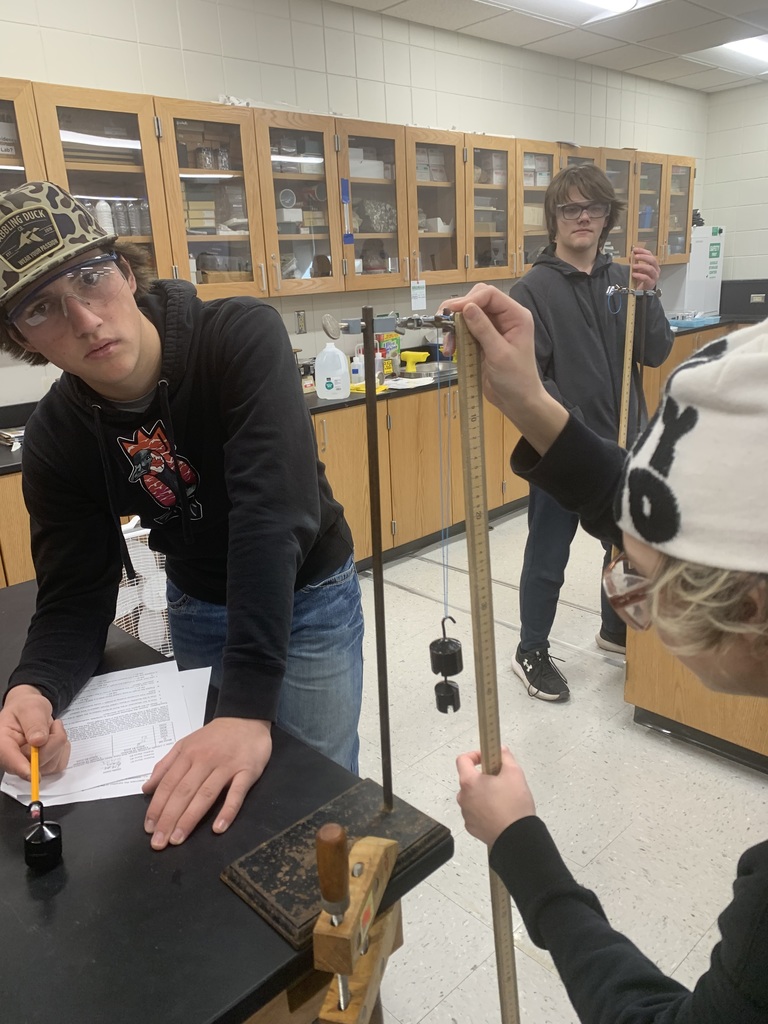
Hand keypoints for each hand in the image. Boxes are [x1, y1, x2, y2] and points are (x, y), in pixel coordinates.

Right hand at [0, 685, 69, 777]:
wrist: (31, 711)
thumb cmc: (26, 708)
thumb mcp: (30, 707)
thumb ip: (33, 723)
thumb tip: (38, 740)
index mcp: (3, 743)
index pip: (9, 759)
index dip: (21, 767)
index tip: (31, 773)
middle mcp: (13, 759)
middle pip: (37, 763)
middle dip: (52, 742)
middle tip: (53, 725)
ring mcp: (28, 765)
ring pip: (51, 764)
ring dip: (58, 744)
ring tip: (51, 729)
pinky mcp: (42, 767)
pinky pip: (59, 764)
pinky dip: (63, 749)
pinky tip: (55, 738)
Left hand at [142, 717, 271, 849]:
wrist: (247, 718)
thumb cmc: (215, 736)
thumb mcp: (186, 744)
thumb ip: (166, 765)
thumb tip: (146, 788)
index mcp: (188, 754)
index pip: (169, 784)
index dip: (157, 807)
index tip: (149, 829)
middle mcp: (205, 760)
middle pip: (184, 792)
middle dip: (169, 818)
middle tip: (159, 843)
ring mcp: (227, 766)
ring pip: (205, 795)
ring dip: (190, 819)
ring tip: (178, 839)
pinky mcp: (247, 771)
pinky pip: (237, 793)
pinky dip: (228, 811)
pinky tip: (218, 827)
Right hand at [441, 284, 567, 454]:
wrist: (518, 402)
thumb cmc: (516, 379)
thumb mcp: (499, 353)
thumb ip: (483, 329)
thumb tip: (466, 307)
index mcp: (516, 316)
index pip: (490, 295)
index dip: (469, 300)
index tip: (451, 312)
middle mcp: (504, 318)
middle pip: (477, 300)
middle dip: (459, 311)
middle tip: (444, 325)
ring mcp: (493, 329)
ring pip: (468, 316)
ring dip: (455, 327)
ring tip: (448, 346)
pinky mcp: (483, 341)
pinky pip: (465, 331)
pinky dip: (456, 338)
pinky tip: (450, 350)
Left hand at [456, 746, 535, 847]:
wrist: (516, 837)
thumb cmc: (513, 804)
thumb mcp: (514, 773)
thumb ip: (505, 757)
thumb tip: (501, 751)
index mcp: (469, 782)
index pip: (462, 760)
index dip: (475, 755)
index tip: (487, 758)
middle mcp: (463, 797)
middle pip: (469, 780)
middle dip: (483, 777)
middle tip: (501, 780)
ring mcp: (466, 814)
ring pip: (473, 797)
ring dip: (483, 794)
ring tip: (503, 799)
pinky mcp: (472, 828)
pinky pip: (476, 813)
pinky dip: (485, 810)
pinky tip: (500, 813)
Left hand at [630, 247, 659, 290]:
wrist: (642, 291)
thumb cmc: (641, 280)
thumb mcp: (637, 269)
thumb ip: (635, 262)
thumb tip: (631, 255)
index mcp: (653, 264)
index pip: (650, 254)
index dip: (643, 251)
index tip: (635, 249)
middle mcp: (656, 269)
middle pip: (652, 260)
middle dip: (643, 257)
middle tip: (635, 256)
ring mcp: (654, 276)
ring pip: (650, 269)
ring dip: (641, 266)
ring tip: (634, 266)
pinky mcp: (651, 283)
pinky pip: (646, 278)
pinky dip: (639, 275)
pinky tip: (634, 274)